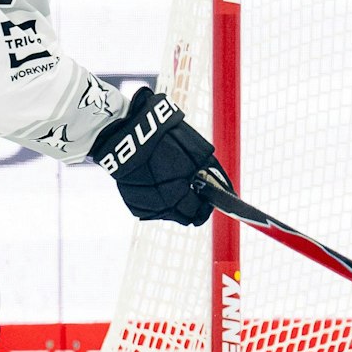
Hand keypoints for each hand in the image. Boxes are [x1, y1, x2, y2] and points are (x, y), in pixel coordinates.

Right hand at [89, 87, 226, 225]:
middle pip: (184, 217)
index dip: (205, 207)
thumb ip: (210, 173)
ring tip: (170, 180)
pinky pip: (151, 208)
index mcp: (178, 193)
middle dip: (190, 204)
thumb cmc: (165, 138)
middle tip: (190, 187)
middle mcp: (162, 205)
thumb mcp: (196, 152)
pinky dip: (156, 199)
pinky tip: (156, 182)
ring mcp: (146, 205)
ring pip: (168, 213)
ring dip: (173, 202)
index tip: (206, 198)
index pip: (198, 214)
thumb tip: (225, 188)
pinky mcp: (133, 203)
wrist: (126, 135)